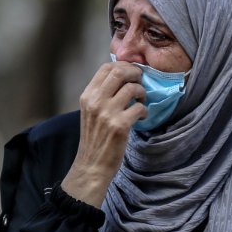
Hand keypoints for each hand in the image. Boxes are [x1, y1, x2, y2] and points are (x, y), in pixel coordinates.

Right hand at [59, 60, 145, 205]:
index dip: (123, 65)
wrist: (91, 165)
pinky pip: (139, 108)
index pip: (106, 67)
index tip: (131, 73)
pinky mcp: (120, 126)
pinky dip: (144, 111)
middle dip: (135, 73)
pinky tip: (140, 118)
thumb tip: (122, 77)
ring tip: (140, 102)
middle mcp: (95, 101)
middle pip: (120, 71)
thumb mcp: (90, 112)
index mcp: (87, 96)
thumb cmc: (94, 139)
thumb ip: (101, 95)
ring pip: (132, 88)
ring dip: (142, 93)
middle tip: (140, 82)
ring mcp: (107, 113)